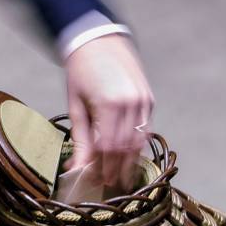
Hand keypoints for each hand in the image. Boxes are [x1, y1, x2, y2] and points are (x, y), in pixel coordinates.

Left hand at [65, 34, 154, 191]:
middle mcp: (130, 104)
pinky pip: (146, 129)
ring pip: (139, 141)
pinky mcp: (149, 98)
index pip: (107, 147)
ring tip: (123, 178)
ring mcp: (143, 100)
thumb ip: (80, 139)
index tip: (96, 181)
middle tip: (111, 185)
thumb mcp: (76, 105)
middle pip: (125, 148)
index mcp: (109, 104)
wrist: (98, 39)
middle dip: (117, 169)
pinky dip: (139, 145)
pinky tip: (132, 157)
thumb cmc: (81, 71)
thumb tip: (76, 167)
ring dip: (130, 162)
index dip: (103, 167)